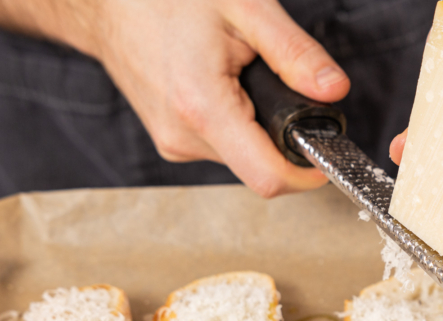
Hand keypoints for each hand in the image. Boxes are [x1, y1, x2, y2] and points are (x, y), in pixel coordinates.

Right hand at [55, 0, 349, 196]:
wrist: (107, 2)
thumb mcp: (245, 8)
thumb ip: (294, 52)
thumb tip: (333, 91)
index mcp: (203, 108)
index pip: (268, 178)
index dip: (307, 174)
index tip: (327, 156)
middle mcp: (184, 137)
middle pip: (260, 168)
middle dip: (283, 138)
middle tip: (279, 88)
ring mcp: (174, 144)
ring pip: (242, 159)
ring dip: (258, 129)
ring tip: (242, 79)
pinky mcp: (171, 142)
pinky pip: (222, 147)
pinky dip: (236, 125)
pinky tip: (223, 88)